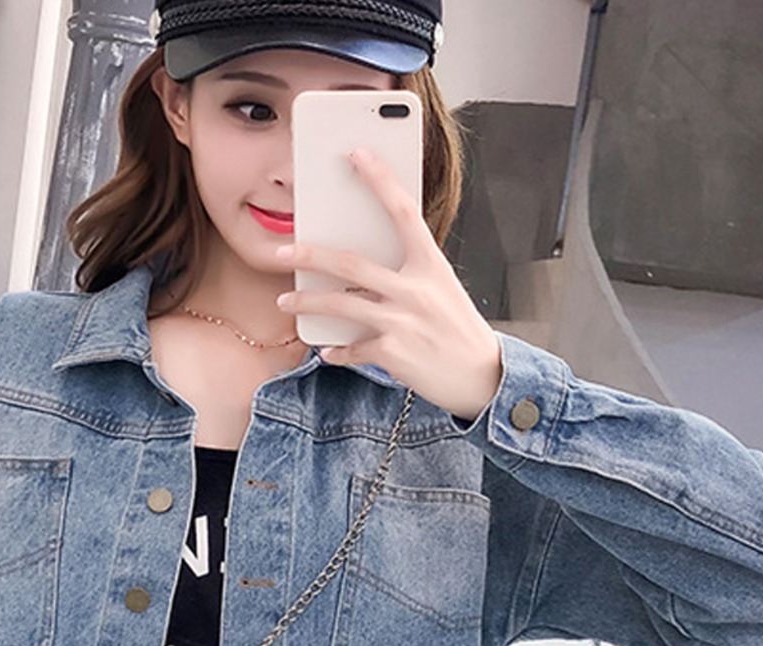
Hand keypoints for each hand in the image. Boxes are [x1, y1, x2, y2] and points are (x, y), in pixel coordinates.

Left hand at [275, 146, 503, 421]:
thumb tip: (358, 268)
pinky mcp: (392, 353)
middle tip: (280, 252)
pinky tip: (327, 350)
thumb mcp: (440, 289)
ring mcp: (402, 321)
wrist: (481, 375)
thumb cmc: (456, 328)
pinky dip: (335, 351)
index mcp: (430, 264)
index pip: (403, 210)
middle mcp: (415, 289)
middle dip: (309, 256)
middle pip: (350, 263)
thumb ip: (406, 273)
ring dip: (306, 302)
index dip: (379, 179)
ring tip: (285, 300)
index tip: (357, 153)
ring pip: (340, 306)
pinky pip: (351, 348)